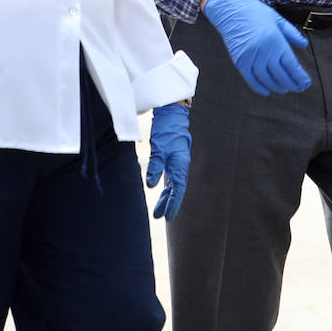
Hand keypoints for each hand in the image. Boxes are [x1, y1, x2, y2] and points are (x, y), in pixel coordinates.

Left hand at [145, 103, 190, 220]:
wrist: (172, 113)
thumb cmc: (166, 129)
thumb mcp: (158, 148)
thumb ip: (155, 167)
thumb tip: (151, 185)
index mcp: (180, 165)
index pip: (177, 190)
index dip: (172, 204)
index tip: (167, 217)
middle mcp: (180, 165)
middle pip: (176, 189)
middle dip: (168, 203)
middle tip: (160, 216)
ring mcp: (177, 161)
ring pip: (173, 184)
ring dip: (166, 196)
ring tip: (158, 210)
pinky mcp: (173, 157)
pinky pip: (170, 176)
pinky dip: (166, 186)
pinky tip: (160, 190)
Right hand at [202, 0, 310, 95]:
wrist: (230, 9)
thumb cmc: (255, 12)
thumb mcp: (277, 19)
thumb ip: (292, 33)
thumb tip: (304, 45)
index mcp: (276, 40)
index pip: (291, 65)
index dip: (300, 77)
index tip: (305, 82)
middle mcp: (264, 51)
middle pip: (281, 75)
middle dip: (292, 84)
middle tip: (299, 88)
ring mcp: (251, 57)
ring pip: (267, 80)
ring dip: (278, 87)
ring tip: (285, 89)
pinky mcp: (240, 61)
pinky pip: (251, 80)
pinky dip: (260, 88)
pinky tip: (267, 91)